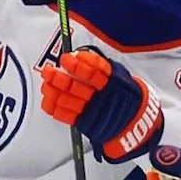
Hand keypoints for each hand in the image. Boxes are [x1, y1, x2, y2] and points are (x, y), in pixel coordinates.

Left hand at [40, 48, 162, 162]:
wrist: (134, 121)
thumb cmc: (124, 95)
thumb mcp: (120, 77)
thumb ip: (103, 68)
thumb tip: (80, 56)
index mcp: (111, 84)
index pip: (93, 71)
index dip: (78, 64)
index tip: (67, 58)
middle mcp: (100, 98)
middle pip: (75, 87)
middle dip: (58, 78)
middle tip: (48, 71)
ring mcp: (91, 112)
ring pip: (67, 100)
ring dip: (53, 91)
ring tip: (46, 84)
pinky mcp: (84, 123)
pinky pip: (65, 115)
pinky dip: (53, 107)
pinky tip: (47, 99)